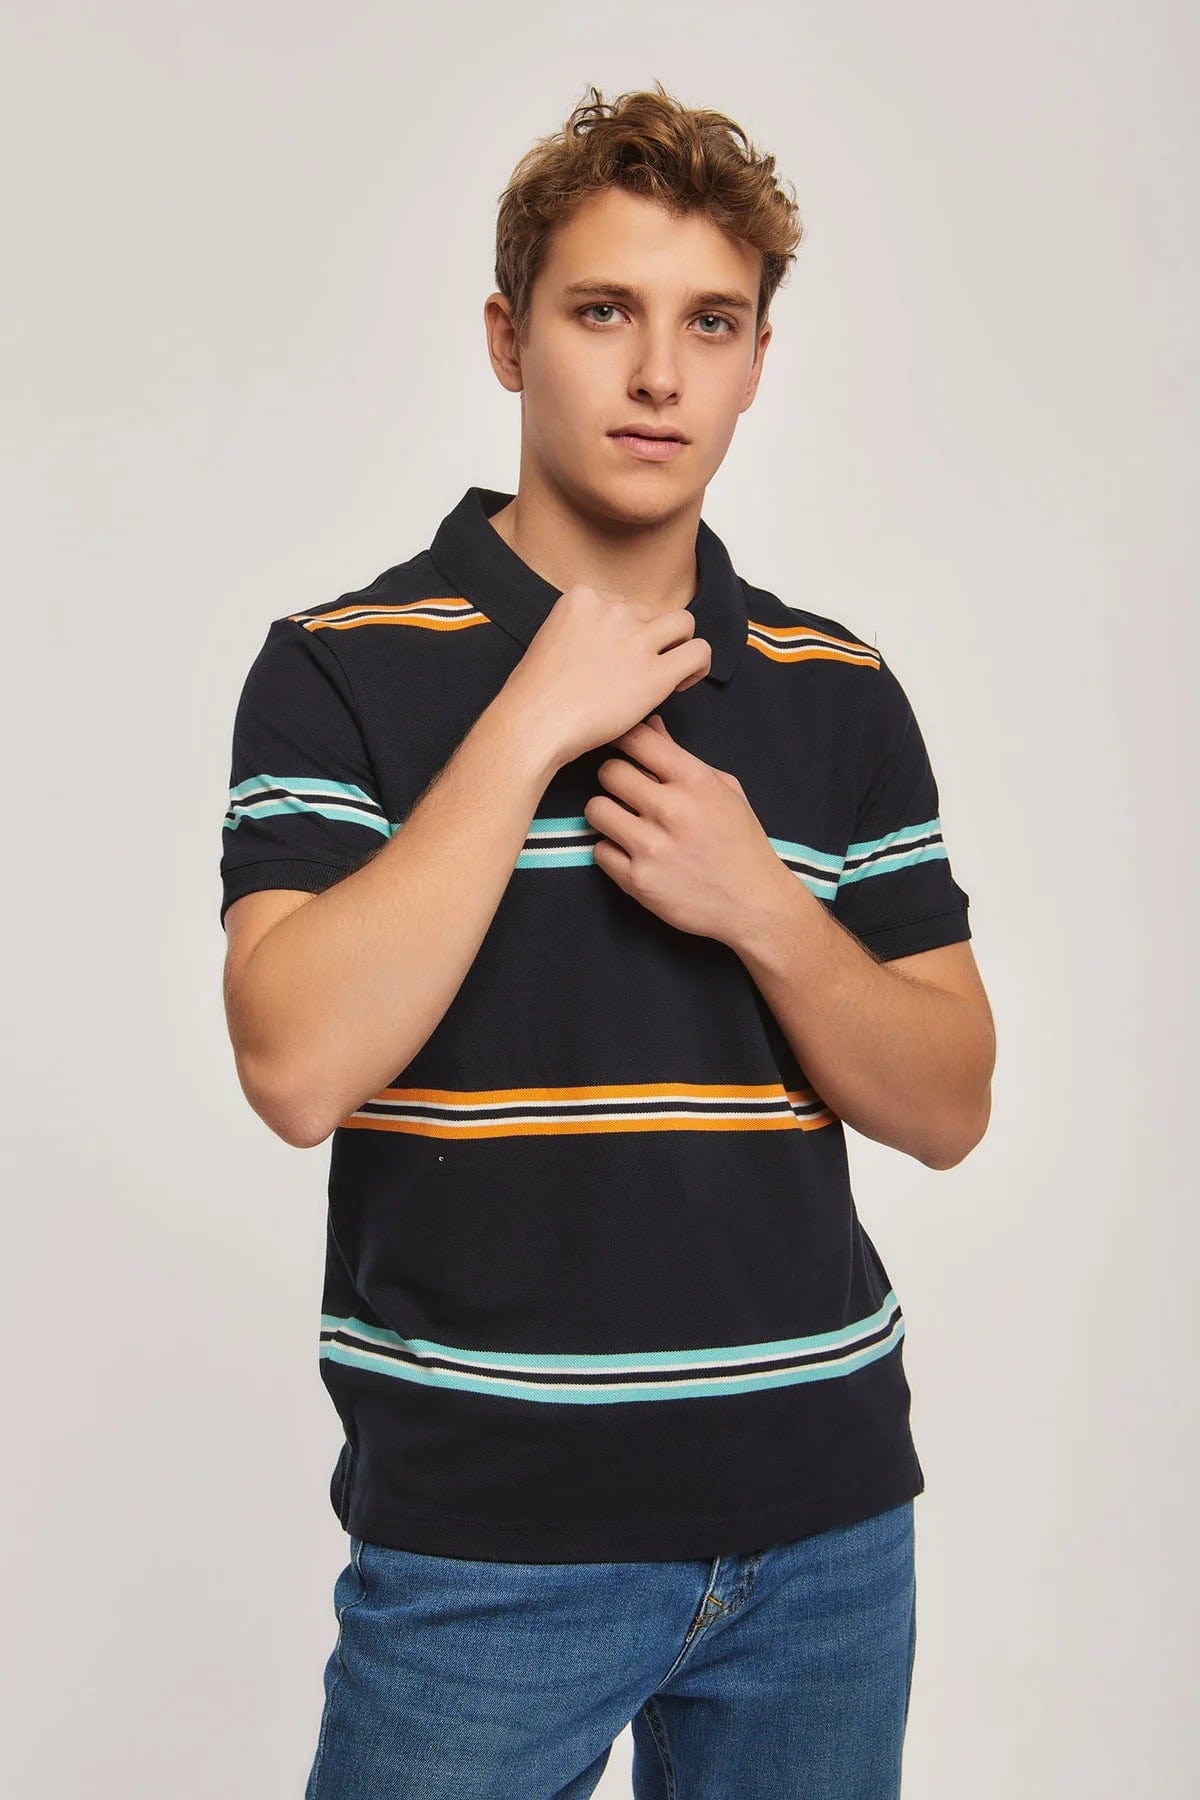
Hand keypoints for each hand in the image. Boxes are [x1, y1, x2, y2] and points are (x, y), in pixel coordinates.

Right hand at [502, 583, 710, 770]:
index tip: (616, 658)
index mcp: (583, 597)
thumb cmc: (535, 695)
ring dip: (679, 644)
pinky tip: (682, 683)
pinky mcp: (655, 674)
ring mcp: (636, 640)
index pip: (624, 604)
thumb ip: (583, 630)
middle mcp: (613, 610)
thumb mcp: (552, 639)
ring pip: (684, 623)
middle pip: (652, 613)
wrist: (532, 724)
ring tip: (669, 672)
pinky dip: (698, 665)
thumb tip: (611, 646)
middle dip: (651, 639)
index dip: (626, 631)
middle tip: (638, 672)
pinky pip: (698, 653)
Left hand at [584, 714, 788, 944]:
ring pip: (596, 809)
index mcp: (695, 780)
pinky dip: (610, 852)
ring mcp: (652, 847)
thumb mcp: (723, 790)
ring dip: (606, 814)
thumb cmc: (740, 842)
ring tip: (624, 823)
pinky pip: (599, 851)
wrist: (753, 903)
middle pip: (609, 772)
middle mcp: (672, 810)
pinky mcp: (638, 881)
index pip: (638, 739)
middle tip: (624, 793)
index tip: (622, 750)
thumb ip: (681, 758)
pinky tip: (631, 854)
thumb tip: (650, 725)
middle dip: (613, 780)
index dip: (622, 741)